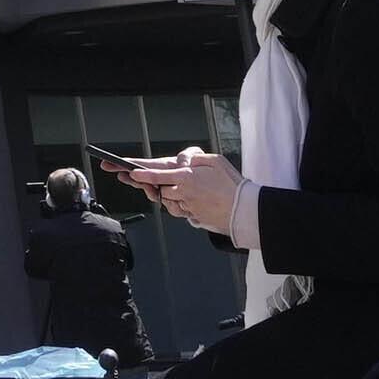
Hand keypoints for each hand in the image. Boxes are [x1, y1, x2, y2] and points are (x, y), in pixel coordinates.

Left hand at [132, 149, 253, 242]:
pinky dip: (186, 207)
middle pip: (164, 190)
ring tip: (194, 192)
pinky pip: (184, 212)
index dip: (143, 176)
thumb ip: (195, 158)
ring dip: (175, 197)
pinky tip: (199, 202)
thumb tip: (184, 161)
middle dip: (163, 187)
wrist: (246, 211)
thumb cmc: (233, 185)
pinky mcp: (195, 219)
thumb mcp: (215, 161)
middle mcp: (185, 194)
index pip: (158, 176)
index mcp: (187, 178)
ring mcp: (189, 209)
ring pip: (172, 203)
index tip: (132, 174)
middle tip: (173, 183)